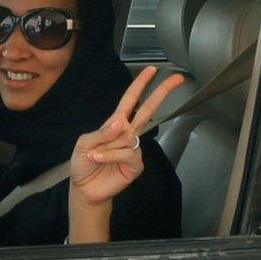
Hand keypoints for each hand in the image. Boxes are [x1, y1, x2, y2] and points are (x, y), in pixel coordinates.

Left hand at [70, 66, 183, 205]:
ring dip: (108, 145)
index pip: (130, 100)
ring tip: (95, 155)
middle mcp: (127, 134)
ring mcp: (133, 149)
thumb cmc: (83, 164)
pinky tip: (99, 158)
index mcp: (114, 124)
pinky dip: (110, 154)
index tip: (152, 70)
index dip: (140, 85)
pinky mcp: (136, 164)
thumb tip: (122, 121)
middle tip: (177, 78)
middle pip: (147, 109)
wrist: (84, 189)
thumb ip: (101, 132)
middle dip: (161, 93)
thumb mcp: (84, 144)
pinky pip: (126, 152)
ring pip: (128, 137)